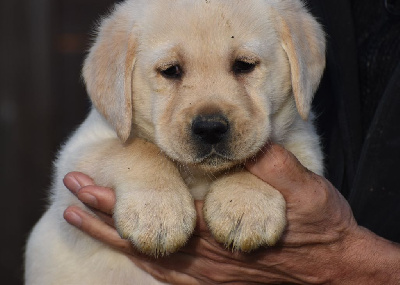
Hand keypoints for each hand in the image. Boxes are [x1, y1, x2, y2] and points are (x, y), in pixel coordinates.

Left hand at [63, 144, 399, 283]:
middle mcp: (207, 257)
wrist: (336, 269)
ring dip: (113, 237)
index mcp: (220, 230)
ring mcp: (209, 273)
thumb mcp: (304, 190)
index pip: (159, 216)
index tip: (88, 185)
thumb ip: (272, 167)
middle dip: (103, 217)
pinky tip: (127, 250)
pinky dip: (141, 260)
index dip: (120, 204)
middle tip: (70, 194)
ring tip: (81, 218)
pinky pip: (168, 275)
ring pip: (148, 258)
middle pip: (142, 239)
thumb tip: (242, 141)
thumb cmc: (321, 228)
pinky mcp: (215, 281)